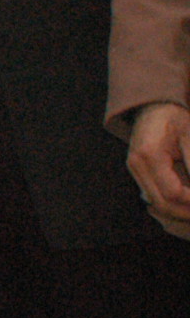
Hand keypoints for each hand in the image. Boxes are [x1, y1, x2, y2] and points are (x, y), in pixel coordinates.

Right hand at [127, 102, 189, 234]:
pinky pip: (154, 196)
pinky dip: (171, 203)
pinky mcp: (137, 171)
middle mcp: (136, 164)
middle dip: (186, 212)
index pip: (172, 192)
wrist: (154, 106)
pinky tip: (187, 201)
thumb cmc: (175, 118)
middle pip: (161, 203)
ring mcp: (134, 168)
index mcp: (149, 154)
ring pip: (156, 203)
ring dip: (179, 210)